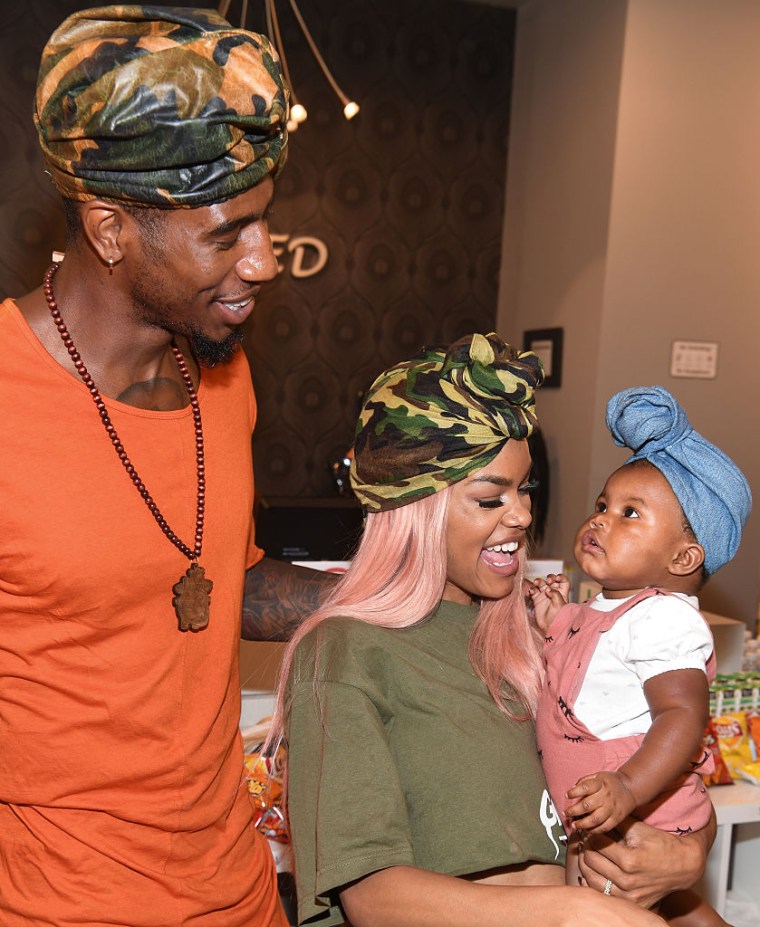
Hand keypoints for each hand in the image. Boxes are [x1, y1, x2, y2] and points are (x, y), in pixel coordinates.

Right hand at [525, 573, 568, 631]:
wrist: (550, 628)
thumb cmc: (559, 618)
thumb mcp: (560, 605)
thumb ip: (555, 594)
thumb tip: (548, 589)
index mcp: (562, 593)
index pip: (564, 581)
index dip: (561, 577)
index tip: (557, 578)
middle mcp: (554, 592)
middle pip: (551, 580)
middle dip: (549, 578)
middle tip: (548, 581)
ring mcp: (545, 595)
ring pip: (541, 584)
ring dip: (538, 581)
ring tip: (536, 584)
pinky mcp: (537, 599)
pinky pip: (533, 591)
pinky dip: (531, 589)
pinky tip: (531, 592)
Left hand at [566, 771, 636, 832]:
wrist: (630, 788)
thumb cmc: (611, 782)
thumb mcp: (598, 775)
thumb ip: (584, 781)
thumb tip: (572, 788)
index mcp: (600, 784)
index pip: (585, 788)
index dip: (574, 792)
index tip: (566, 795)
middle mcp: (606, 796)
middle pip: (587, 805)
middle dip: (573, 811)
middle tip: (565, 813)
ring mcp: (611, 809)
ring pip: (595, 819)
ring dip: (582, 824)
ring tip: (574, 825)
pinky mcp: (616, 819)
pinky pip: (604, 827)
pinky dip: (594, 831)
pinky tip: (587, 830)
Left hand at [578, 817, 708, 909]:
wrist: (683, 865)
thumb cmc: (661, 844)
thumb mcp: (638, 828)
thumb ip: (614, 822)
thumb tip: (592, 818)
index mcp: (629, 860)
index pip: (595, 844)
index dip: (590, 834)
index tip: (590, 831)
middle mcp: (628, 881)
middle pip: (590, 861)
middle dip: (586, 847)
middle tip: (587, 841)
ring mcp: (630, 897)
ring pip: (591, 880)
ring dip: (586, 865)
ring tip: (589, 855)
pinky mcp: (633, 905)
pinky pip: (604, 895)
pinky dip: (595, 882)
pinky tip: (597, 871)